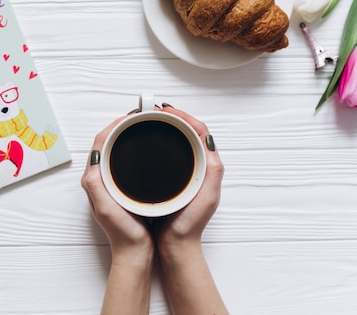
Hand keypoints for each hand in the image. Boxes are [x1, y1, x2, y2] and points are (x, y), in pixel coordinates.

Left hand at [80, 115, 153, 263]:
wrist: (134, 254)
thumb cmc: (122, 234)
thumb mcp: (106, 208)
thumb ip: (96, 185)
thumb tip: (93, 161)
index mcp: (94, 180)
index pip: (100, 142)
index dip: (113, 126)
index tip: (130, 116)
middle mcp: (100, 179)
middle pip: (107, 142)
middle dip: (121, 126)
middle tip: (139, 116)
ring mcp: (111, 183)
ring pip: (116, 150)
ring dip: (127, 136)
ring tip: (143, 126)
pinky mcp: (122, 188)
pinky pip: (125, 160)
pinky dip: (133, 149)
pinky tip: (147, 148)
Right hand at [154, 105, 224, 255]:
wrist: (177, 247)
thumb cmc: (189, 225)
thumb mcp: (206, 197)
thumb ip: (212, 170)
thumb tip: (208, 138)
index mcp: (207, 166)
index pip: (199, 130)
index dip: (184, 115)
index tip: (167, 110)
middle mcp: (197, 166)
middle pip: (186, 131)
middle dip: (172, 117)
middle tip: (154, 110)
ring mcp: (182, 172)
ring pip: (175, 141)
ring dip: (163, 127)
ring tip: (148, 120)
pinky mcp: (170, 179)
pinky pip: (165, 153)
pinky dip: (156, 142)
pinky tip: (144, 142)